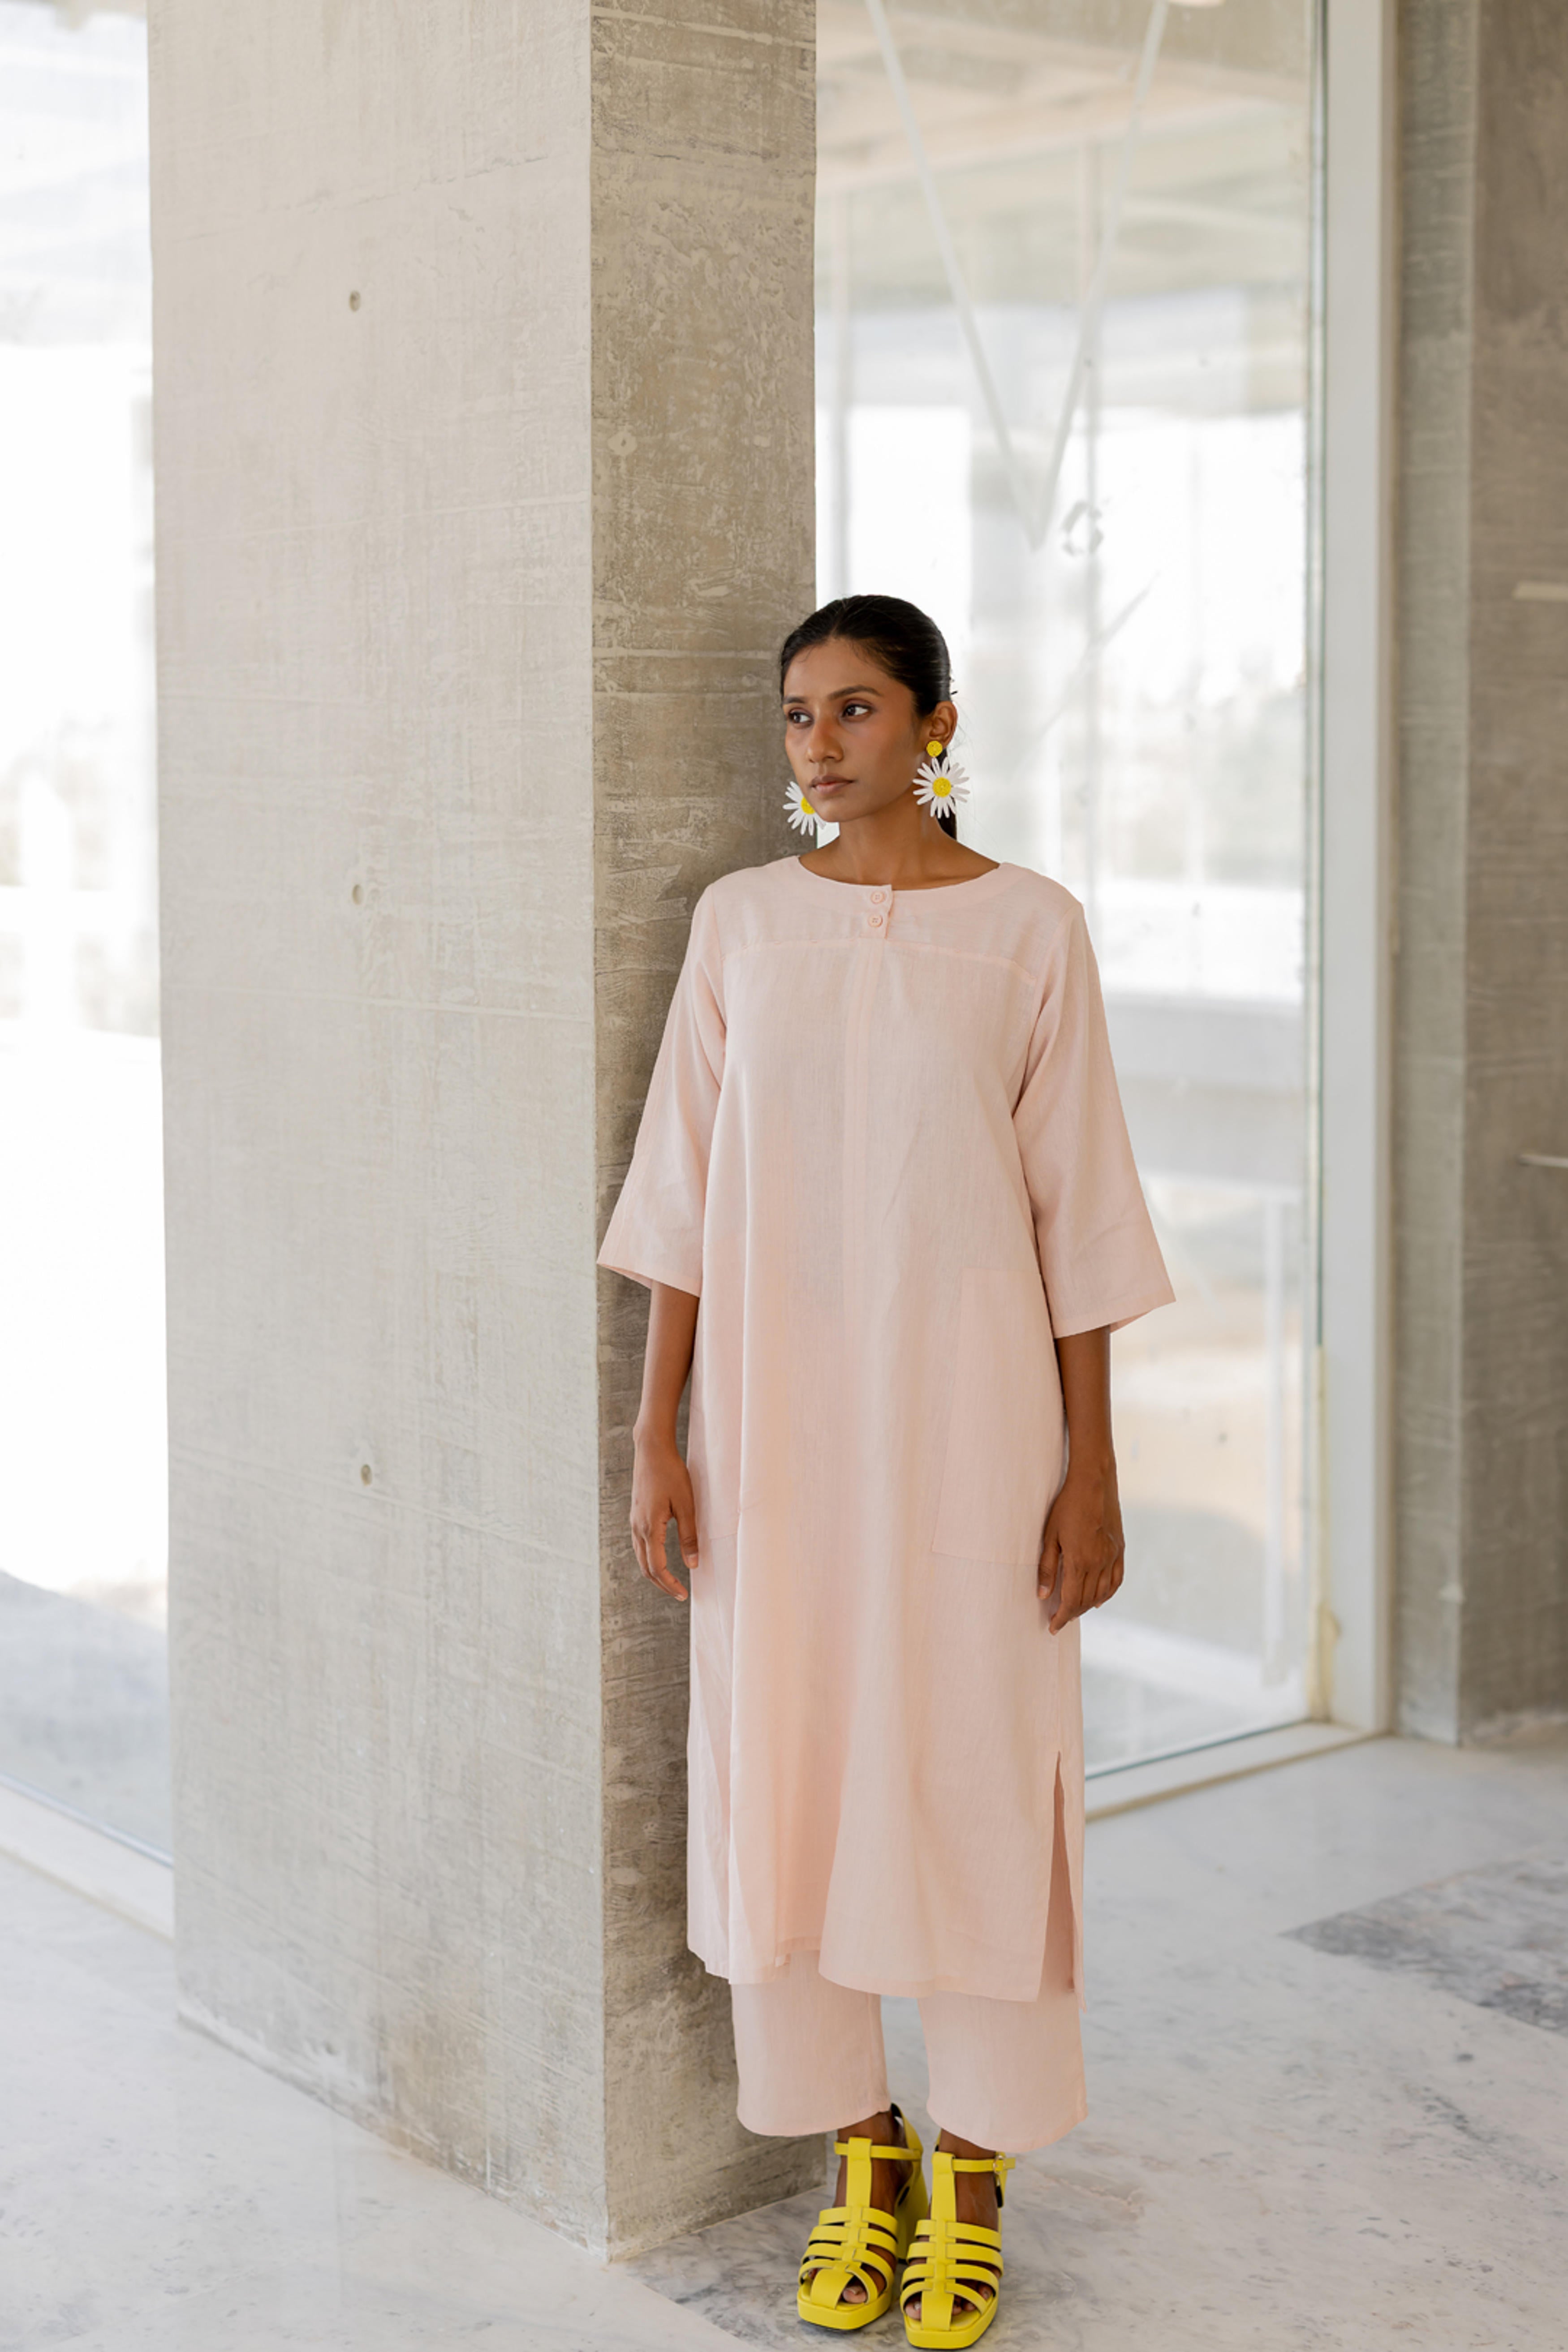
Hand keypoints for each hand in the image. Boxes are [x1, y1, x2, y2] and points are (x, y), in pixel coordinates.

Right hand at [629, 1428, 697, 1599]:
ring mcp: (633, 1522)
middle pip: (646, 1568)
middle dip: (662, 1584)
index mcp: (649, 1528)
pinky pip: (639, 1545)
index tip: (684, 1594)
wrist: (651, 1450)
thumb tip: (693, 1564)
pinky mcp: (635, 1515)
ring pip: (640, 1558)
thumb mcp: (686, 1505)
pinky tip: (660, 1558)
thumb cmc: (671, 1474)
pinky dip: (649, 1559)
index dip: (670, 1584)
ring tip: (672, 1581)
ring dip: (655, 1573)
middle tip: (680, 1593)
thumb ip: (689, 1536)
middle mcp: (637, 1528)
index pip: (657, 1567)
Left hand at [1038, 1457, 1123, 1632]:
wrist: (1094, 1482)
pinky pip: (1116, 1580)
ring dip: (1088, 1606)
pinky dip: (1108, 1594)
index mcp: (1080, 1561)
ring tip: (1074, 1610)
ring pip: (1102, 1593)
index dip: (1062, 1617)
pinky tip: (1100, 1600)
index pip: (1071, 1601)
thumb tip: (1042, 1595)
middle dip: (1072, 1613)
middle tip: (1059, 1619)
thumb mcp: (1050, 1535)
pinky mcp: (1120, 1549)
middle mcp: (1099, 1563)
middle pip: (1086, 1600)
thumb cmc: (1067, 1506)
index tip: (1053, 1627)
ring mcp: (1112, 1556)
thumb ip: (1047, 1567)